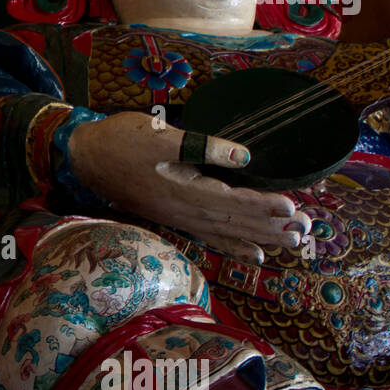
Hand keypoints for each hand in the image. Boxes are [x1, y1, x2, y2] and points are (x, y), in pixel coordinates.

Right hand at [68, 111, 310, 263]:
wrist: (84, 158)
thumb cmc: (121, 140)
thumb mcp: (161, 134)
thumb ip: (202, 147)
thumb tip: (243, 157)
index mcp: (183, 189)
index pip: (232, 201)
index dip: (263, 205)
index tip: (293, 207)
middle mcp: (183, 210)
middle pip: (234, 223)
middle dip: (270, 227)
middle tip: (305, 232)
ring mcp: (177, 217)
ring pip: (225, 233)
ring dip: (259, 238)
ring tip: (290, 244)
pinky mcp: (171, 217)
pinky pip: (209, 238)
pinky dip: (232, 247)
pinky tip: (252, 254)